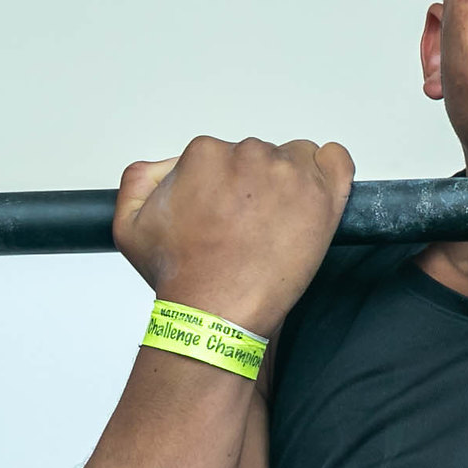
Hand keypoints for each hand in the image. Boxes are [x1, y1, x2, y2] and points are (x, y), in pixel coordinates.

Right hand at [114, 135, 353, 336]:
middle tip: (249, 226)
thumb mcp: (130, 225)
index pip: (225, 155)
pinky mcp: (322, 196)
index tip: (226, 214)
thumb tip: (168, 166)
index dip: (225, 187)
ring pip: (295, 161)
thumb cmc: (183, 275)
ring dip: (289, 184)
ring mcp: (290, 175)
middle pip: (260, 157)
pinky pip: (337, 161)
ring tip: (276, 223)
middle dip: (256, 186)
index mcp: (205, 155)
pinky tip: (315, 194)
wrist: (217, 312)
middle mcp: (250, 156)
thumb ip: (139, 179)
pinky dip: (330, 170)